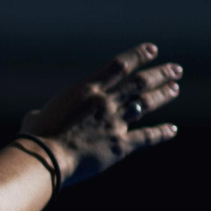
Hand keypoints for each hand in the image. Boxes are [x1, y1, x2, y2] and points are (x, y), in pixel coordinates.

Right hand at [18, 42, 181, 185]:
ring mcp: (115, 123)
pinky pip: (146, 137)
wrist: (45, 160)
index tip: (153, 50)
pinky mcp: (119, 146)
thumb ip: (42, 113)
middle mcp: (105, 102)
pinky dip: (161, 133)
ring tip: (175, 88)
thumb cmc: (35, 138)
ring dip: (163, 95)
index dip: (139, 56)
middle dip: (160, 74)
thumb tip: (35, 117)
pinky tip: (172, 130)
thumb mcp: (36, 118)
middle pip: (140, 82)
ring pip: (146, 104)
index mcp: (86, 90)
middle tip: (175, 69)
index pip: (119, 66)